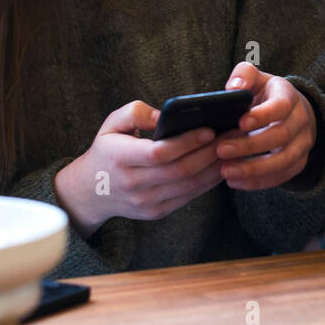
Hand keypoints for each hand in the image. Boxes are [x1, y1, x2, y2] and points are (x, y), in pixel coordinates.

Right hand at [54, 101, 224, 238]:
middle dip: (210, 153)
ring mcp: (145, 202)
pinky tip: (221, 166)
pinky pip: (188, 197)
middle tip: (232, 136)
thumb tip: (165, 116)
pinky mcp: (156, 212)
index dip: (187, 142)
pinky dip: (208, 182)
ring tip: (233, 149)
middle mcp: (132, 184)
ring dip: (214, 168)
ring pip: (188, 186)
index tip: (210, 129)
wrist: (92, 190)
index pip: (159, 153)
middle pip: (179, 170)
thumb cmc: (108, 149)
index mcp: (120, 158)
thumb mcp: (111, 123)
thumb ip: (136, 113)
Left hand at [215, 61, 316, 190]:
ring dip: (254, 169)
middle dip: (250, 146)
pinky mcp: (299, 162)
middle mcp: (301, 120)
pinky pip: (282, 176)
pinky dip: (259, 182)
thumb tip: (234, 88)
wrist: (293, 112)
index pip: (281, 106)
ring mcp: (303, 143)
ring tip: (226, 171)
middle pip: (281, 136)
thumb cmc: (267, 94)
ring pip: (284, 161)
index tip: (239, 123)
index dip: (262, 116)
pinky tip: (235, 182)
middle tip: (221, 150)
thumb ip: (244, 75)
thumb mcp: (257, 78)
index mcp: (288, 96)